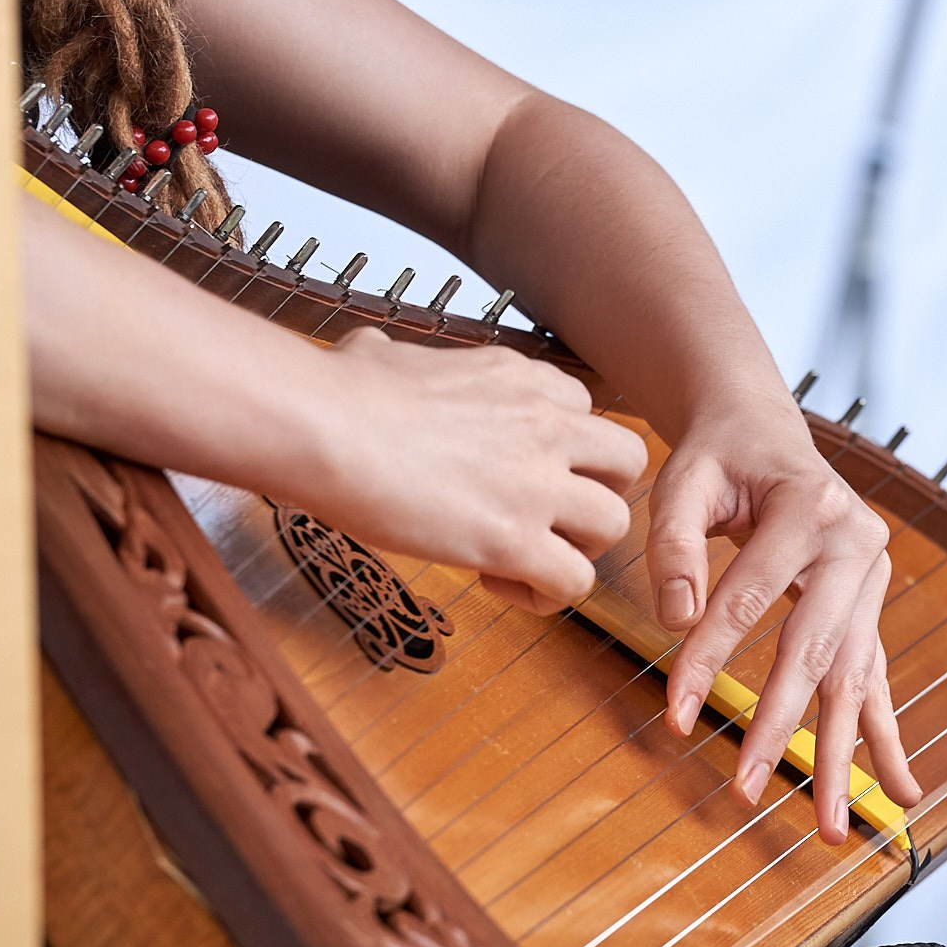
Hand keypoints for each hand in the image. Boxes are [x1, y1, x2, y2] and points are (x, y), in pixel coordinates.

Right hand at [308, 332, 645, 612]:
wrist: (320, 425)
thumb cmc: (336, 391)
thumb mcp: (384, 351)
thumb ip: (401, 358)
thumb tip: (368, 353)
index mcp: (520, 378)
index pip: (586, 413)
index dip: (562, 450)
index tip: (514, 473)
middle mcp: (545, 425)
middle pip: (626, 463)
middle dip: (594, 495)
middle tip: (544, 519)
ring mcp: (537, 483)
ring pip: (614, 526)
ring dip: (576, 549)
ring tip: (522, 559)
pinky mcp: (515, 540)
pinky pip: (576, 583)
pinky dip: (547, 594)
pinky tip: (502, 584)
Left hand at [648, 393, 923, 842]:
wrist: (764, 432)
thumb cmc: (719, 457)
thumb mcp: (683, 480)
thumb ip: (676, 544)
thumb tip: (677, 622)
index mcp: (813, 507)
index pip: (752, 599)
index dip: (711, 658)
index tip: (677, 716)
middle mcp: (857, 546)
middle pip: (816, 651)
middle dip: (782, 727)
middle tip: (749, 789)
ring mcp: (870, 582)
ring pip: (854, 679)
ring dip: (842, 757)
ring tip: (833, 827)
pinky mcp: (867, 608)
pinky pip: (874, 680)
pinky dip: (884, 738)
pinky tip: (901, 793)